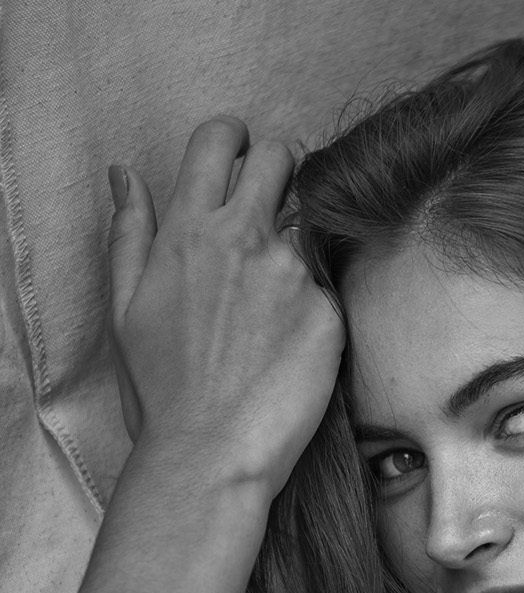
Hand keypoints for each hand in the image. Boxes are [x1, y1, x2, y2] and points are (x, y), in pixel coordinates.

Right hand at [107, 117, 344, 494]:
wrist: (210, 455)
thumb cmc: (161, 392)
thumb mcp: (125, 308)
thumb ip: (131, 233)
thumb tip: (127, 175)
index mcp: (189, 231)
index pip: (220, 140)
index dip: (235, 138)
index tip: (241, 152)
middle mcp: (245, 239)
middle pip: (283, 158)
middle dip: (281, 167)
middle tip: (275, 202)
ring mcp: (293, 275)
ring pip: (308, 232)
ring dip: (295, 254)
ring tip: (274, 313)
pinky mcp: (329, 315)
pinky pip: (328, 293)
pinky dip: (315, 312)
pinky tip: (292, 352)